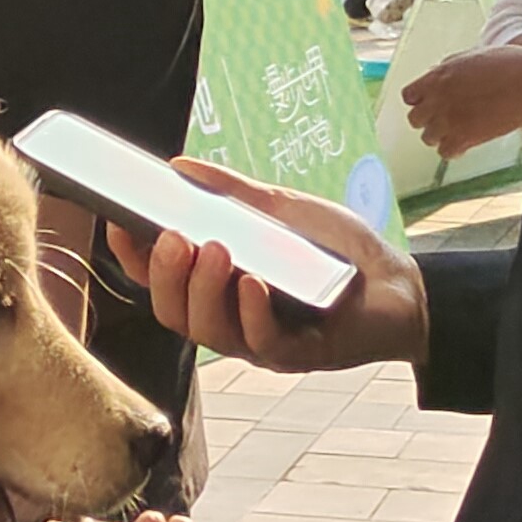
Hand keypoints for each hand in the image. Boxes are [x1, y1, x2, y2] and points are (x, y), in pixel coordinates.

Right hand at [109, 160, 425, 374]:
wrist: (402, 285)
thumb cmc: (339, 252)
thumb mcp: (282, 211)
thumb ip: (231, 193)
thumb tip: (178, 166)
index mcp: (216, 288)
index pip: (159, 280)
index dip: (133, 257)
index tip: (119, 222)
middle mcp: (229, 319)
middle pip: (173, 311)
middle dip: (165, 275)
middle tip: (174, 236)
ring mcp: (260, 341)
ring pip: (208, 330)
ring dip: (204, 290)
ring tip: (216, 249)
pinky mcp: (298, 355)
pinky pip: (262, 342)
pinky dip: (251, 313)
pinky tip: (252, 283)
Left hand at [397, 44, 521, 156]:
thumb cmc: (507, 66)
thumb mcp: (471, 57)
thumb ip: (448, 68)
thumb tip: (435, 75)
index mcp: (437, 77)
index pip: (408, 96)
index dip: (420, 100)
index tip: (432, 103)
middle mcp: (437, 99)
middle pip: (415, 119)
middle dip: (429, 120)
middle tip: (447, 119)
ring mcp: (448, 120)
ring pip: (428, 138)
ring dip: (441, 136)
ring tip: (460, 130)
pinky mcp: (463, 138)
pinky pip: (445, 152)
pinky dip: (454, 150)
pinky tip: (466, 143)